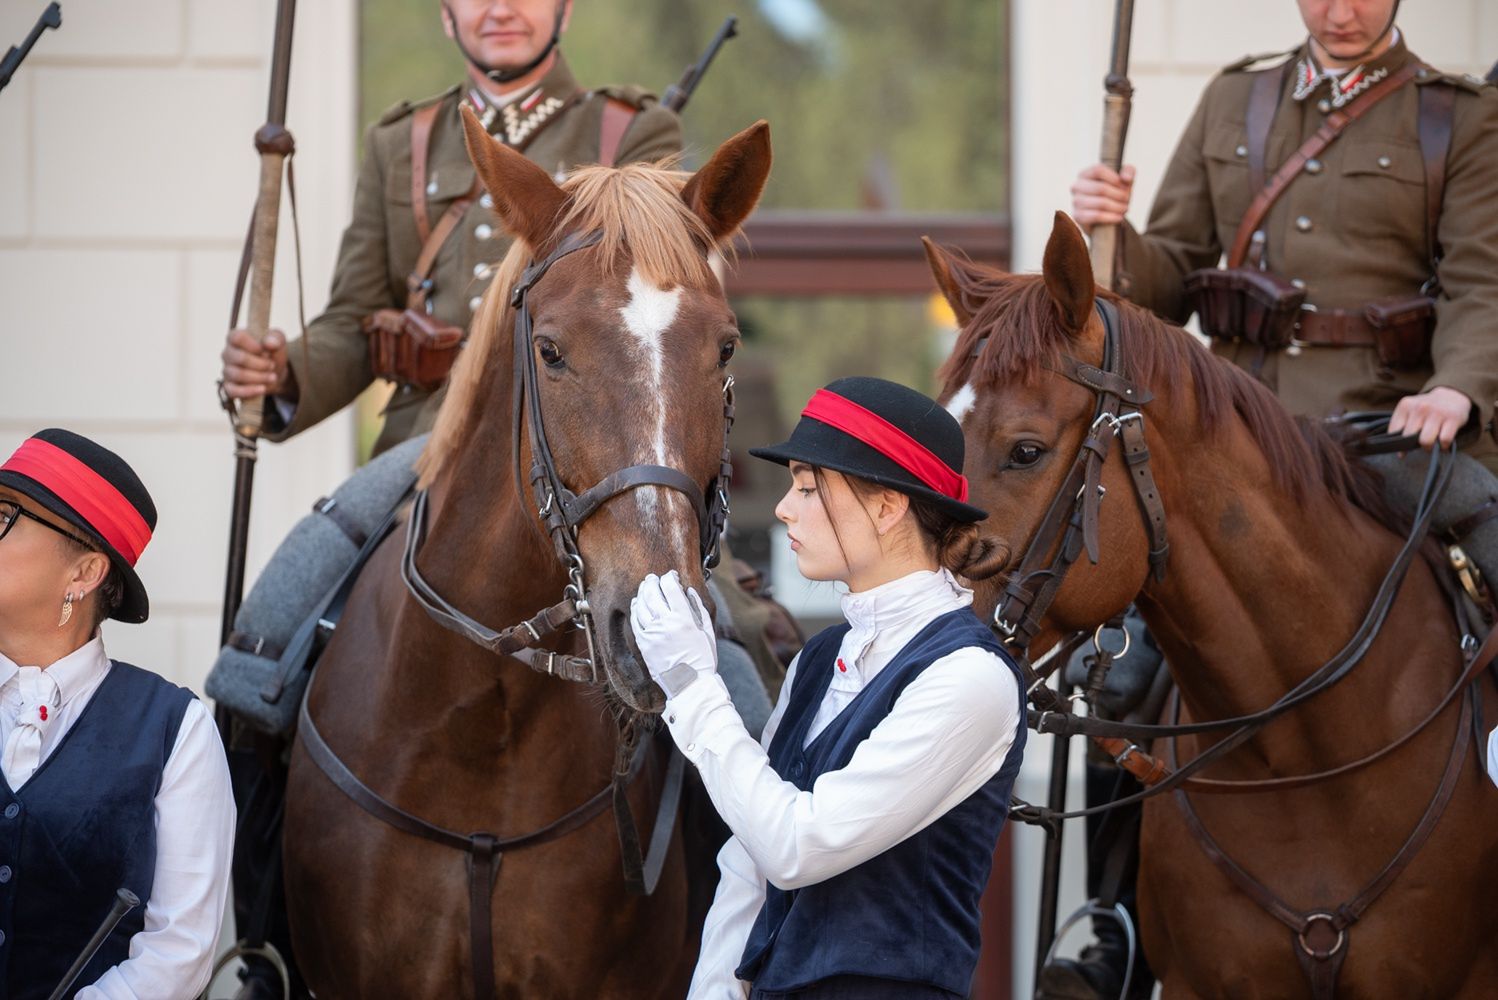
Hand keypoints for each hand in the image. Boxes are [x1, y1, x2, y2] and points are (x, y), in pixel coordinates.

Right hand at [220, 327, 292, 399]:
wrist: (274, 373)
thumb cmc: (272, 352)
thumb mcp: (278, 341)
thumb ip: (276, 338)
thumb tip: (269, 343)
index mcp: (235, 338)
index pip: (236, 337)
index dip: (253, 345)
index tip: (265, 351)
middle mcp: (227, 353)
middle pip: (239, 358)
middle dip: (260, 364)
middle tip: (272, 365)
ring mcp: (226, 370)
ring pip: (238, 375)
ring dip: (259, 377)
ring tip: (272, 377)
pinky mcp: (229, 387)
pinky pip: (233, 391)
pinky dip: (250, 391)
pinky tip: (262, 389)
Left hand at [630, 571, 717, 696]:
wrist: (690, 684)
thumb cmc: (703, 659)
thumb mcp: (707, 631)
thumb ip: (698, 608)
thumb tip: (689, 591)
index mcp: (684, 618)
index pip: (671, 588)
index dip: (669, 578)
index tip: (670, 576)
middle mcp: (666, 623)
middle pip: (653, 593)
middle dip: (652, 582)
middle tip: (653, 578)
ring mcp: (652, 633)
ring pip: (641, 605)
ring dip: (642, 592)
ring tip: (645, 587)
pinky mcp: (644, 644)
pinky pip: (635, 621)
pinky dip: (635, 609)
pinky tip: (637, 604)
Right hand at [1070, 163, 1135, 231]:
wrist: (1105, 216)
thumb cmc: (1113, 193)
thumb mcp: (1123, 180)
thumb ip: (1128, 172)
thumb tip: (1126, 178)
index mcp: (1085, 174)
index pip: (1098, 170)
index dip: (1114, 178)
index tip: (1124, 185)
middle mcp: (1077, 186)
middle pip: (1101, 188)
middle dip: (1119, 195)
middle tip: (1127, 199)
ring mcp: (1075, 201)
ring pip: (1100, 203)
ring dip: (1117, 207)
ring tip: (1124, 209)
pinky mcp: (1078, 216)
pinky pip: (1096, 216)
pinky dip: (1110, 217)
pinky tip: (1119, 217)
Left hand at [1388, 386, 1471, 448]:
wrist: (1451, 396)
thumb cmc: (1426, 410)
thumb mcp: (1410, 412)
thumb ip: (1401, 428)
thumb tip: (1400, 455)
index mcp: (1405, 406)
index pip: (1394, 431)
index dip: (1397, 444)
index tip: (1402, 448)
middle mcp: (1420, 407)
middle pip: (1409, 437)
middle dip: (1413, 444)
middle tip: (1419, 443)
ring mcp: (1437, 412)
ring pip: (1425, 441)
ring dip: (1428, 447)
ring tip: (1431, 444)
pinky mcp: (1453, 418)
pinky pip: (1444, 440)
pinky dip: (1443, 446)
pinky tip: (1443, 443)